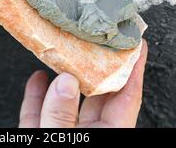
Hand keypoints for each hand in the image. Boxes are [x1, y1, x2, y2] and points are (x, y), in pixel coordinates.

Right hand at [19, 41, 147, 127]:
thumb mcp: (61, 141)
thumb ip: (62, 116)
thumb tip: (65, 82)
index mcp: (106, 135)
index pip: (127, 97)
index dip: (134, 68)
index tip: (137, 44)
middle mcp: (88, 134)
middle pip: (97, 94)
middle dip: (95, 65)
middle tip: (95, 39)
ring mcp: (64, 134)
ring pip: (67, 101)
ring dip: (64, 76)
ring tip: (64, 51)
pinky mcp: (41, 137)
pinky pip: (40, 113)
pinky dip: (38, 94)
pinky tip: (38, 78)